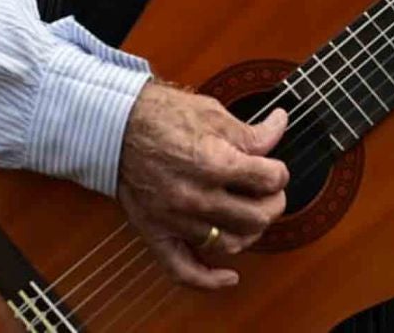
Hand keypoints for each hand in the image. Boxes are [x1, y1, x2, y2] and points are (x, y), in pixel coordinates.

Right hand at [116, 82, 288, 288]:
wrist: (114, 125)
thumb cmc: (161, 114)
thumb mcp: (211, 113)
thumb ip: (249, 132)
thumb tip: (279, 128)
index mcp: (214, 163)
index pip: (269, 179)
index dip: (278, 172)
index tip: (273, 168)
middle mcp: (197, 197)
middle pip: (256, 217)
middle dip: (272, 203)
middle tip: (269, 192)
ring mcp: (176, 219)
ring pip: (230, 245)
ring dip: (249, 234)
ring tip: (250, 217)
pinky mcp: (157, 232)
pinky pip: (183, 270)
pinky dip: (209, 280)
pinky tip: (229, 277)